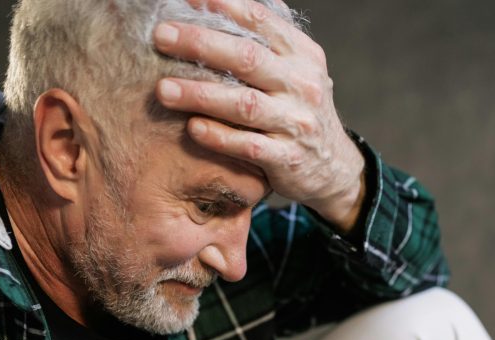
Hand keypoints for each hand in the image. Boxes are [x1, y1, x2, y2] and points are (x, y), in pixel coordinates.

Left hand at [153, 0, 365, 232]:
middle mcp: (302, 85)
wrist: (334, 169)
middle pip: (246, 58)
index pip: (260, 21)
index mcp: (302, 55)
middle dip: (200, 44)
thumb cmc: (301, 113)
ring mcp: (296, 123)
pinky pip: (249, 146)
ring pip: (244, 104)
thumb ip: (269, 42)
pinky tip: (192, 128)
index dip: (223, 6)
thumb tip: (229, 3)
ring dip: (200, 94)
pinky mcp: (288, 159)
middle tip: (160, 36)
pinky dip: (219, 137)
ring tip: (163, 89)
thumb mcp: (297, 71)